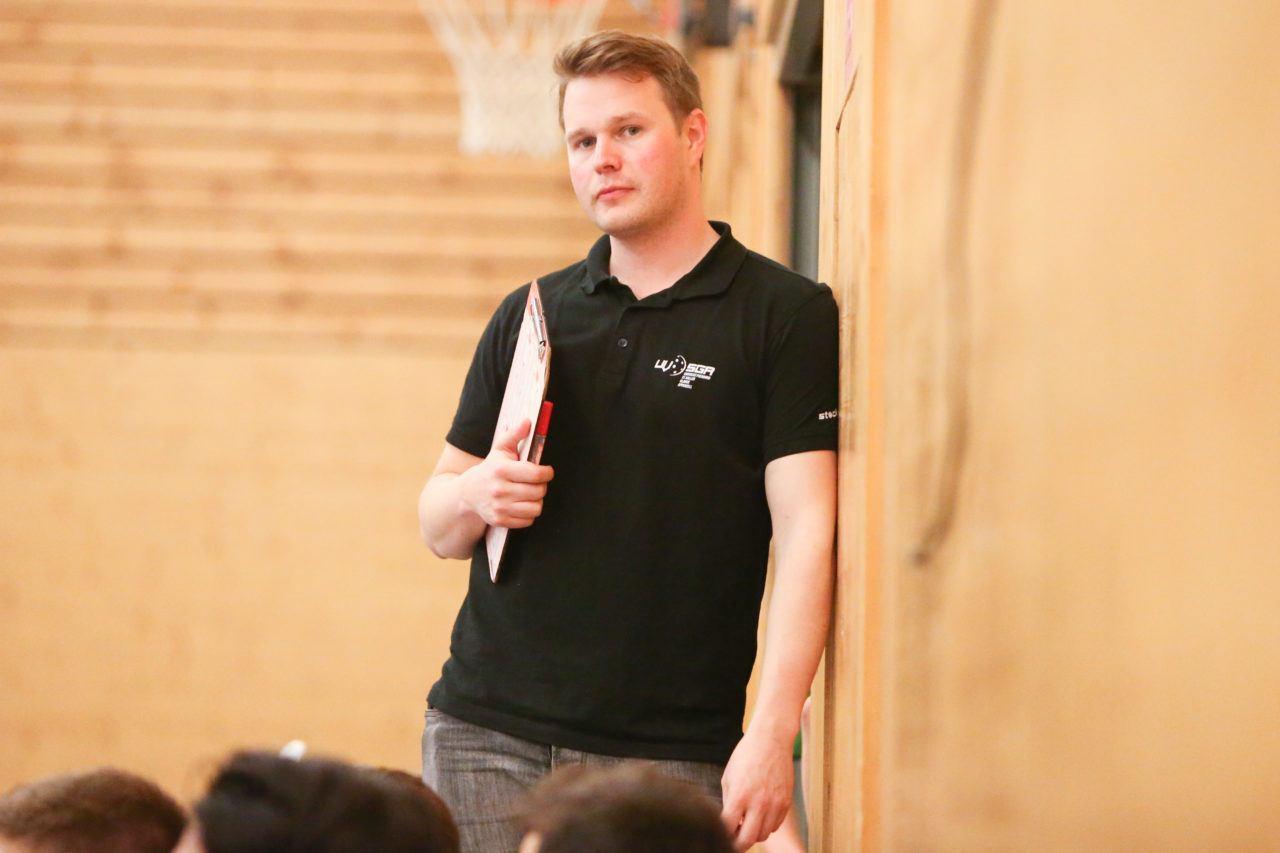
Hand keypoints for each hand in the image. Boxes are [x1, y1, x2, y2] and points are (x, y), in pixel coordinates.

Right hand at [458, 419, 553, 527]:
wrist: (468, 493)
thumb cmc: (490, 469)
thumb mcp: (500, 449)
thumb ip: (515, 435)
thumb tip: (528, 422)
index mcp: (502, 470)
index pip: (535, 474)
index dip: (547, 473)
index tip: (547, 471)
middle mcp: (500, 490)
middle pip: (539, 491)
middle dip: (542, 486)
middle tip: (536, 482)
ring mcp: (499, 507)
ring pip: (536, 508)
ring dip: (537, 500)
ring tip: (530, 494)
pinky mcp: (500, 520)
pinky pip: (528, 520)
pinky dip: (529, 513)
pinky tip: (522, 504)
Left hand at [720, 727, 794, 851]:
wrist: (771, 739)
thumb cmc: (746, 756)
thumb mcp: (728, 777)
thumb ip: (728, 803)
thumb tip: (727, 825)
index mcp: (739, 796)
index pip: (727, 830)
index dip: (721, 835)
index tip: (720, 835)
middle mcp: (758, 803)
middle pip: (746, 840)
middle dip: (737, 844)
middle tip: (733, 840)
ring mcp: (774, 804)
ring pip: (763, 835)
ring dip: (753, 833)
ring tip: (747, 823)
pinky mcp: (786, 802)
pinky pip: (775, 825)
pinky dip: (767, 825)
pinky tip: (760, 814)